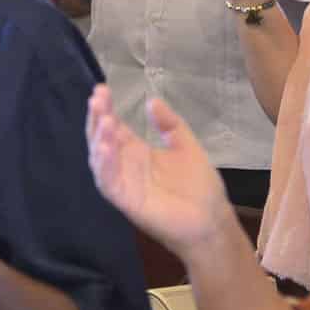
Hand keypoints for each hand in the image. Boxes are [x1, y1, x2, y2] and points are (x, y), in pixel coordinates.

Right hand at [86, 86, 229, 256]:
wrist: (211, 220)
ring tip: (104, 120)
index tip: (102, 89)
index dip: (106, 109)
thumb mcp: (185, 145)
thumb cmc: (199, 186)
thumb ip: (168, 124)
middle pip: (102, 139)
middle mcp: (125, 165)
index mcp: (137, 151)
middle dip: (97, 118)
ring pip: (101, 160)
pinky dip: (104, 166)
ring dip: (98, 140)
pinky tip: (104, 148)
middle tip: (97, 98)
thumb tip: (152, 100)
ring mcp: (124, 183)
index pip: (114, 127)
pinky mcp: (127, 201)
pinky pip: (109, 183)